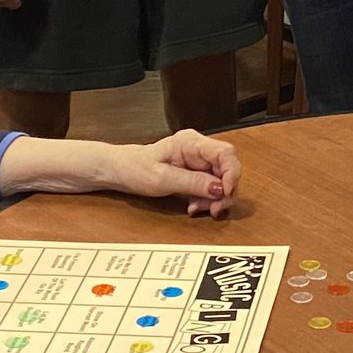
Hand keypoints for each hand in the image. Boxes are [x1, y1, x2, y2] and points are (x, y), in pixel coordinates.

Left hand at [103, 130, 242, 216]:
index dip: (231, 174)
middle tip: (214, 209)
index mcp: (190, 142)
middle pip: (228, 168)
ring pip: (221, 180)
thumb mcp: (162, 179)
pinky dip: (207, 199)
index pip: (225, 153)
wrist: (121, 170)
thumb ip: (192, 182)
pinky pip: (211, 186)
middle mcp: (199, 149)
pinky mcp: (197, 172)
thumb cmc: (135, 168)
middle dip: (224, 191)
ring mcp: (199, 160)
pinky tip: (194, 206)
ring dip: (215, 199)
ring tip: (198, 209)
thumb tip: (218, 188)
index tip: (224, 193)